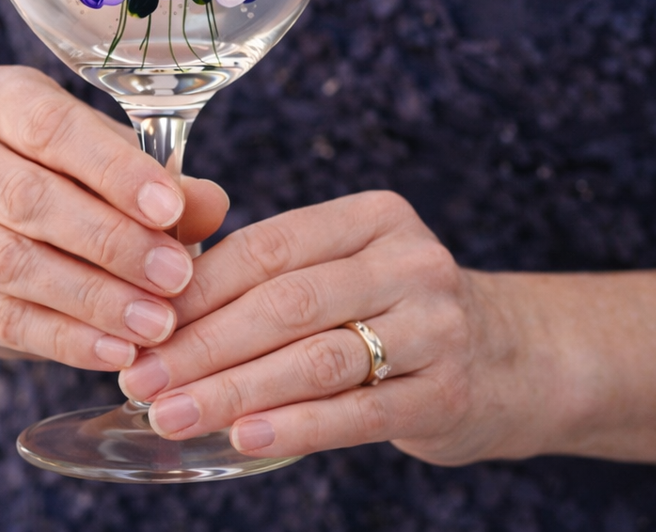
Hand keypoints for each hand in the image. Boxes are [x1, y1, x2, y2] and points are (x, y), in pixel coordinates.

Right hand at [0, 66, 228, 371]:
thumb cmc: (67, 173)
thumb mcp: (113, 160)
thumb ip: (161, 182)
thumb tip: (207, 203)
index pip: (49, 127)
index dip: (111, 170)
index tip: (170, 209)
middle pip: (25, 198)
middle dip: (109, 242)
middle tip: (174, 277)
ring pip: (10, 264)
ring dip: (91, 299)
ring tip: (155, 324)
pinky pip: (0, 319)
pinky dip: (65, 340)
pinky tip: (116, 352)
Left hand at [116, 191, 548, 464]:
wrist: (517, 359)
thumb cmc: (399, 314)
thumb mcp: (350, 270)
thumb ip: (272, 277)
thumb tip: (157, 306)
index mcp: (372, 218)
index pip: (266, 247)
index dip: (195, 288)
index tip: (138, 323)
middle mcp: (408, 262)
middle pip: (284, 303)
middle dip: (201, 345)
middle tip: (141, 378)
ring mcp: (434, 327)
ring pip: (315, 359)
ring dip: (233, 391)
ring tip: (172, 414)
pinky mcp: (446, 393)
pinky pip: (356, 413)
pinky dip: (294, 427)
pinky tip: (243, 438)